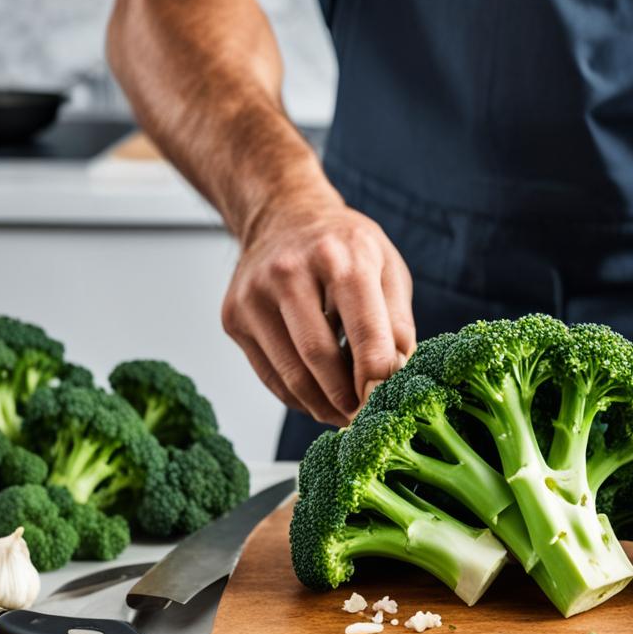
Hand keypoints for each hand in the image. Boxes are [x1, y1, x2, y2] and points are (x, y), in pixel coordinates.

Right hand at [221, 200, 414, 425]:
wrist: (284, 215)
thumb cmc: (344, 246)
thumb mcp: (387, 267)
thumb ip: (399, 322)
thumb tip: (398, 376)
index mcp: (341, 257)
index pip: (364, 331)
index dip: (378, 377)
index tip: (388, 403)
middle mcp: (290, 272)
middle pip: (320, 357)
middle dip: (348, 399)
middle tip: (367, 418)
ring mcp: (254, 295)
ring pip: (291, 374)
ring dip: (323, 406)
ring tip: (345, 414)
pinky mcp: (234, 317)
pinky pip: (270, 376)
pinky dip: (298, 398)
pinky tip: (319, 398)